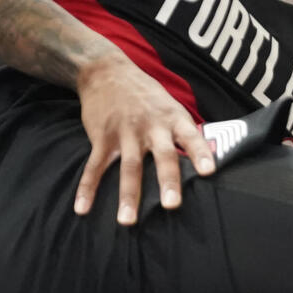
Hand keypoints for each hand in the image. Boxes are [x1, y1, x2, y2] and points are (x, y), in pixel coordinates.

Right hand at [73, 54, 214, 225]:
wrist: (107, 72)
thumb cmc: (146, 95)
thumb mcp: (171, 106)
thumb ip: (185, 132)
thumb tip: (207, 156)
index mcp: (173, 119)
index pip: (191, 137)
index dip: (201, 154)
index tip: (209, 172)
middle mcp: (152, 126)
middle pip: (162, 155)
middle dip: (167, 181)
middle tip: (172, 205)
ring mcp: (125, 132)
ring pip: (129, 167)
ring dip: (128, 195)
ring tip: (127, 221)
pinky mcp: (102, 137)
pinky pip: (95, 166)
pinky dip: (87, 188)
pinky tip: (83, 208)